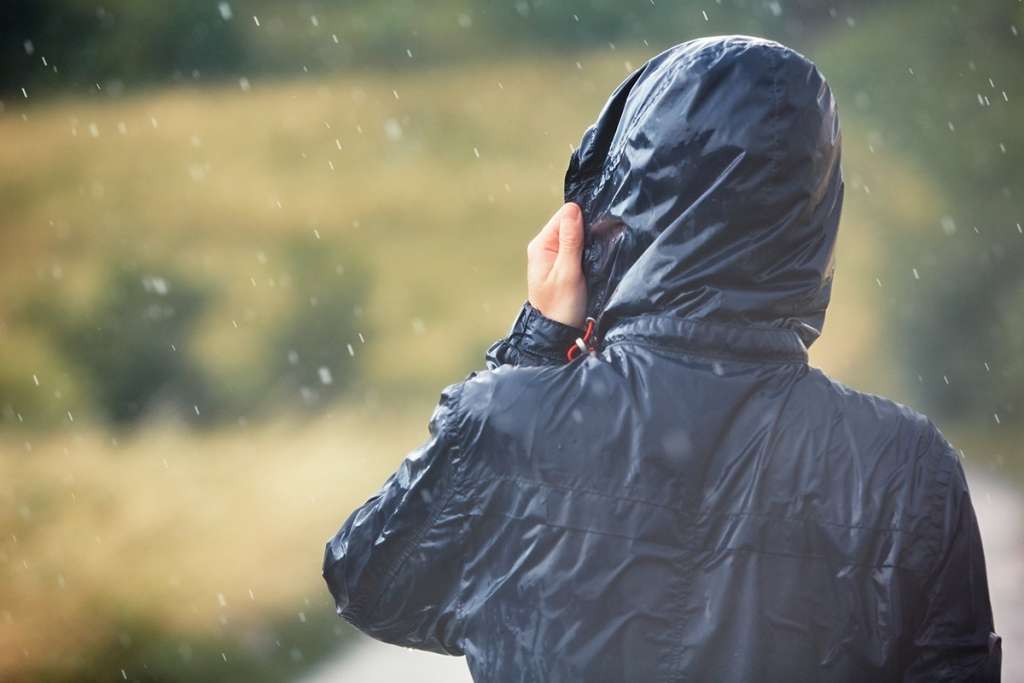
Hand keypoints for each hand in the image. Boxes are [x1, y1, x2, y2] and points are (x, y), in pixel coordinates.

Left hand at [527, 203, 586, 328]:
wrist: (557, 333)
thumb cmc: (560, 307)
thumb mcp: (567, 272)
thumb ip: (570, 241)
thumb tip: (573, 209)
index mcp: (541, 245)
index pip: (564, 214)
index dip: (582, 220)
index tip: (594, 235)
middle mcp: (546, 246)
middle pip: (571, 223)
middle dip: (587, 230)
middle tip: (597, 248)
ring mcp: (555, 255)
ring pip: (577, 235)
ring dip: (588, 241)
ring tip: (595, 256)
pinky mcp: (565, 264)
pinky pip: (578, 247)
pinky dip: (588, 250)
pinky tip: (594, 259)